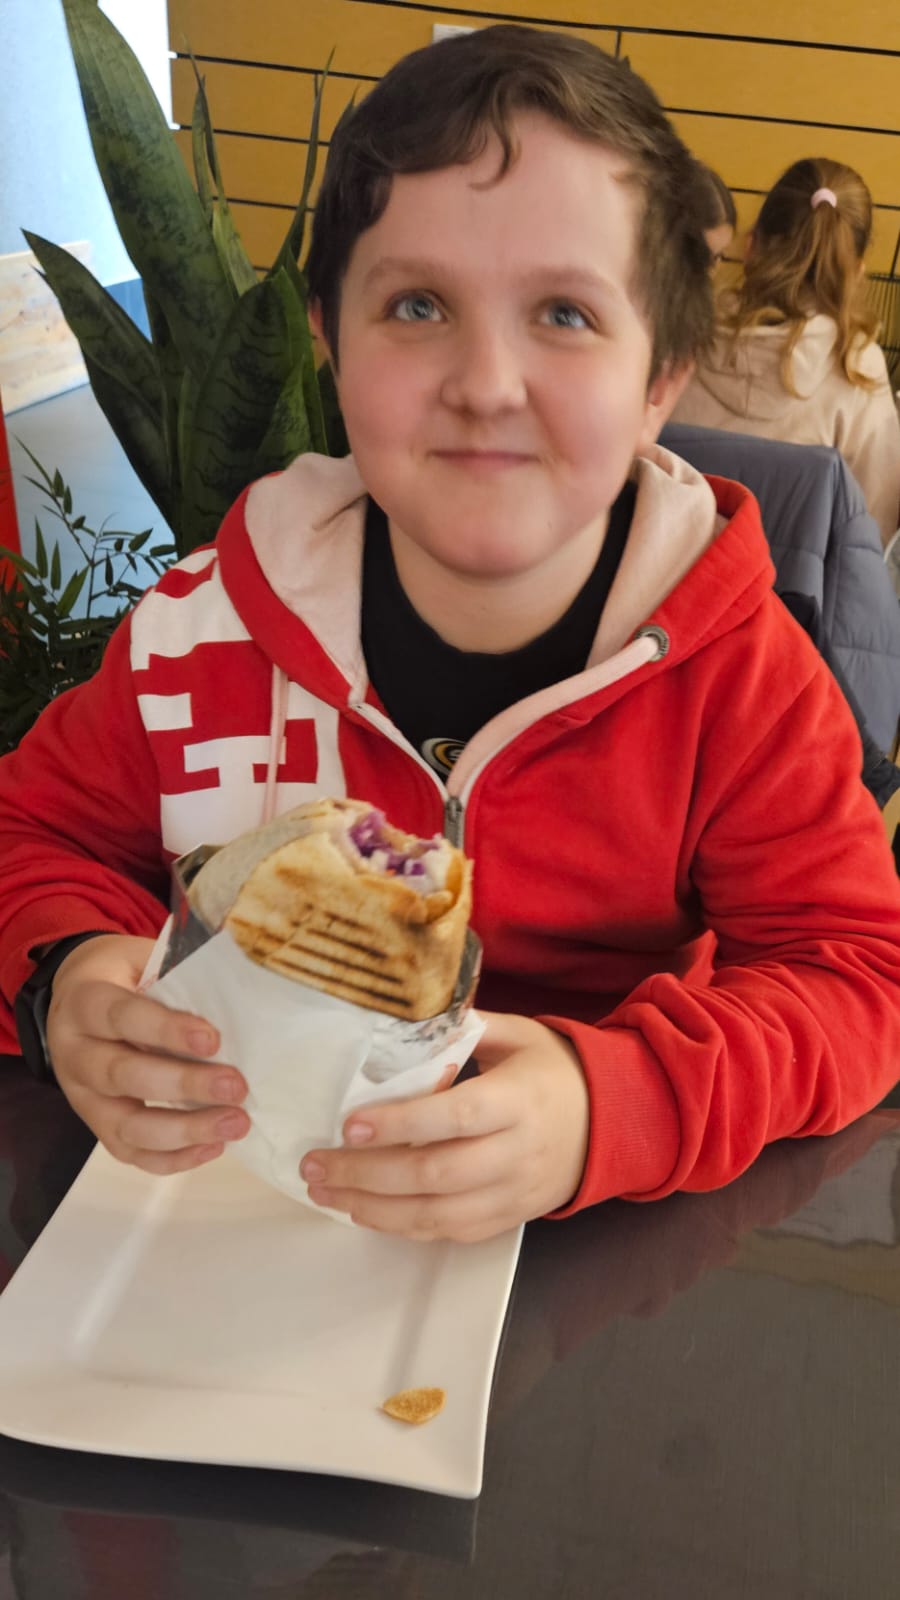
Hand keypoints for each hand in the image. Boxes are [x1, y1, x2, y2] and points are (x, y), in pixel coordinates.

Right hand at [46, 934, 249, 1173]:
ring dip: (185, 1130)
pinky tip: (214, 1147)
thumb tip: (239, 995)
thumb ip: (179, 975)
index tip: (213, 1040)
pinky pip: (129, 1154)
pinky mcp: (96, 1126)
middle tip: (235, 1087)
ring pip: (126, 1126)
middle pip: (122, 1076)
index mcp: (85, 1001)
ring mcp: (82, 1096)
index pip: (121, 1016)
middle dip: (183, 1085)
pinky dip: (172, 1158)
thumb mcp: (145, 959)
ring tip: (236, 1123)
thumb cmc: (128, 975)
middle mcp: (75, 1052)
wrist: (80, 996)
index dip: (166, 1030)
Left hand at [299, 1013, 589, 1240]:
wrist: (611, 1123)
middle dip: (367, 1174)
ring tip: (324, 1190)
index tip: (349, 1124)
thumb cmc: (552, 1070)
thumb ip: (463, 1028)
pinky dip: (401, 1227)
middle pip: (435, 1174)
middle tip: (315, 1163)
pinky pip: (448, 1233)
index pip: (454, 1118)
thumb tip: (401, 1017)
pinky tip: (362, 1209)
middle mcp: (516, 1154)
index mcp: (518, 1101)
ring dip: (372, 1208)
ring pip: (436, 1215)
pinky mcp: (507, 1220)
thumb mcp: (518, 1035)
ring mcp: (512, 1194)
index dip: (401, 1124)